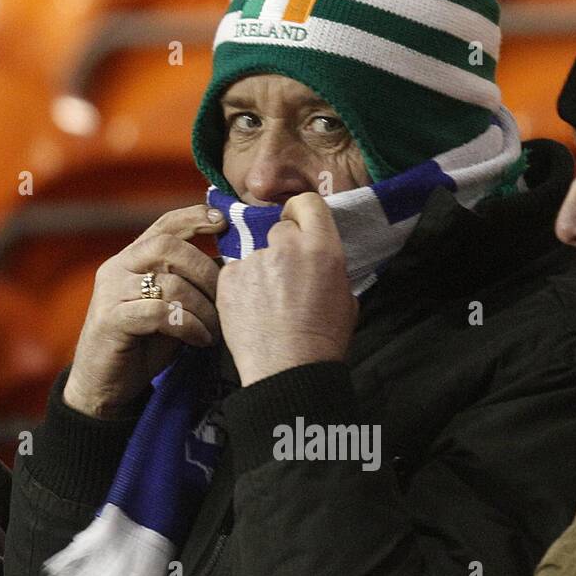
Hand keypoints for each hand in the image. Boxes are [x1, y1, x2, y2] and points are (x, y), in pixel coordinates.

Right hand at [63, 204, 226, 417]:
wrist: (105, 385)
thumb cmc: (145, 345)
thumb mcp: (172, 307)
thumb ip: (190, 284)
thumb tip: (231, 266)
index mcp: (132, 259)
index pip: (164, 225)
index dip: (194, 218)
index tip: (223, 222)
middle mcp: (117, 268)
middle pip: (168, 247)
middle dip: (206, 271)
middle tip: (226, 298)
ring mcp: (111, 292)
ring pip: (168, 282)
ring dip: (202, 307)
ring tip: (215, 329)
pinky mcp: (110, 320)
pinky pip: (158, 313)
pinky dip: (187, 325)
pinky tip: (200, 340)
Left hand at [216, 192, 357, 386]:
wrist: (288, 372)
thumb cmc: (323, 342)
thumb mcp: (346, 299)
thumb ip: (331, 269)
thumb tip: (320, 259)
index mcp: (322, 248)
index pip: (308, 203)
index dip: (302, 213)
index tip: (299, 225)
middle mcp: (287, 247)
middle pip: (279, 229)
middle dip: (282, 248)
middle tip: (286, 279)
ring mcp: (254, 261)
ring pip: (255, 254)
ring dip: (261, 271)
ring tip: (268, 306)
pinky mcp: (228, 278)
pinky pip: (234, 272)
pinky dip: (241, 288)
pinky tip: (251, 312)